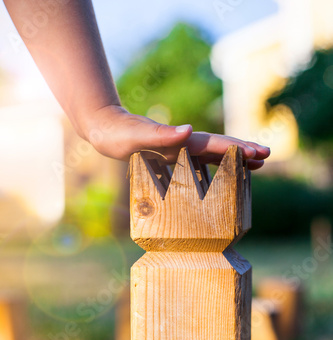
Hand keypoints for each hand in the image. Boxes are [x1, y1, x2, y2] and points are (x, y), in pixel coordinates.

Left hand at [84, 105, 269, 169]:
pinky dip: (213, 166)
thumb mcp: (137, 136)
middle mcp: (183, 143)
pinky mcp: (169, 156)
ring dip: (233, 159)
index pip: (216, 145)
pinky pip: (197, 163)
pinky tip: (216, 175)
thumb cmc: (118, 133)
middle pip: (220, 147)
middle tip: (267, 156)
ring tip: (253, 165)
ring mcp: (178, 149)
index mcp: (180, 140)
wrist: (104, 127)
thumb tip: (190, 130)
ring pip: (212, 154)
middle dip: (244, 151)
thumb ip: (163, 134)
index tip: (260, 153)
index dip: (238, 150)